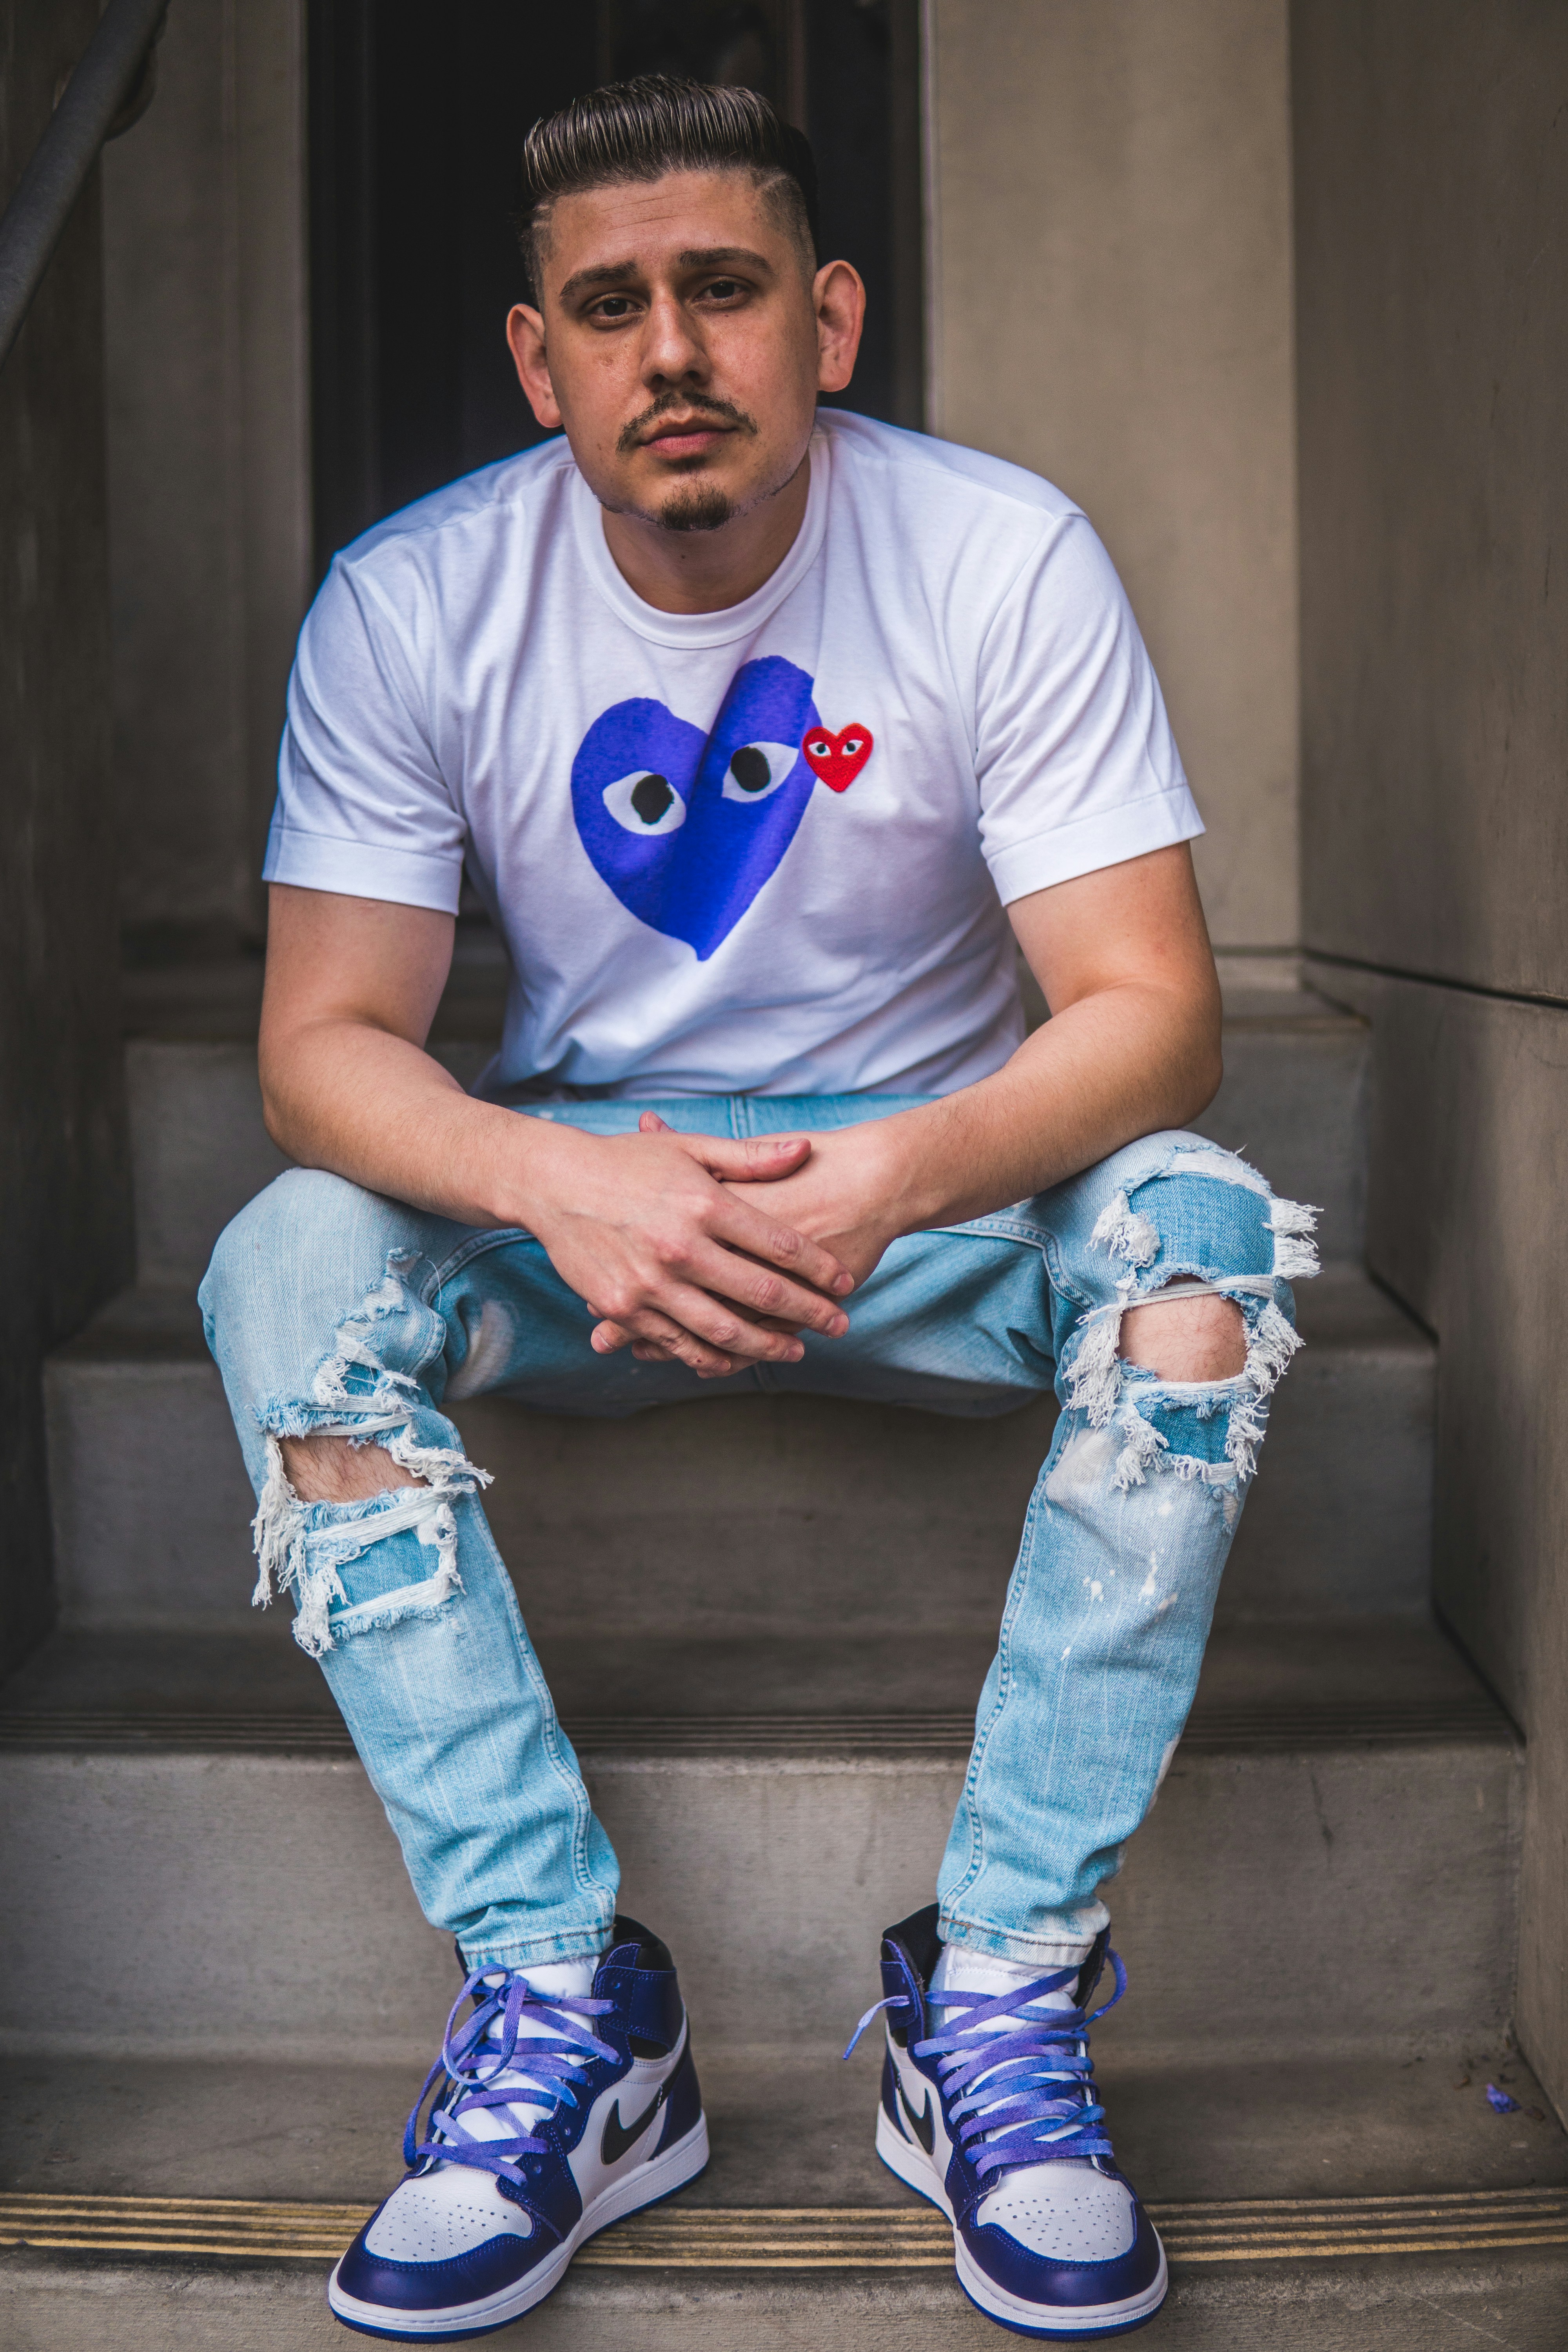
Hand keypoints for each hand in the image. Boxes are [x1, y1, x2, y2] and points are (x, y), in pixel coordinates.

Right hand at [521, 1116, 855, 1378]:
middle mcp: (680, 1247)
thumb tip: (803, 1149)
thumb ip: (749, 1156)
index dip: (819, 1268)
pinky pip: (677, 1343)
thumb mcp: (691, 1148)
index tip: (844, 1283)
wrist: (555, 1182)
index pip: (779, 1245)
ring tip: (797, 1351)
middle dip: (808, 1313)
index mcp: (704, 1204)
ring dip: (767, 1346)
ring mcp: (650, 1282)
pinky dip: (711, 1357)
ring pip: (723, 1330)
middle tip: (839, 1325)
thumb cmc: (628, 1161)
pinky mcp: (623, 1307)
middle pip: (761, 1293)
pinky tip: (737, 1361)